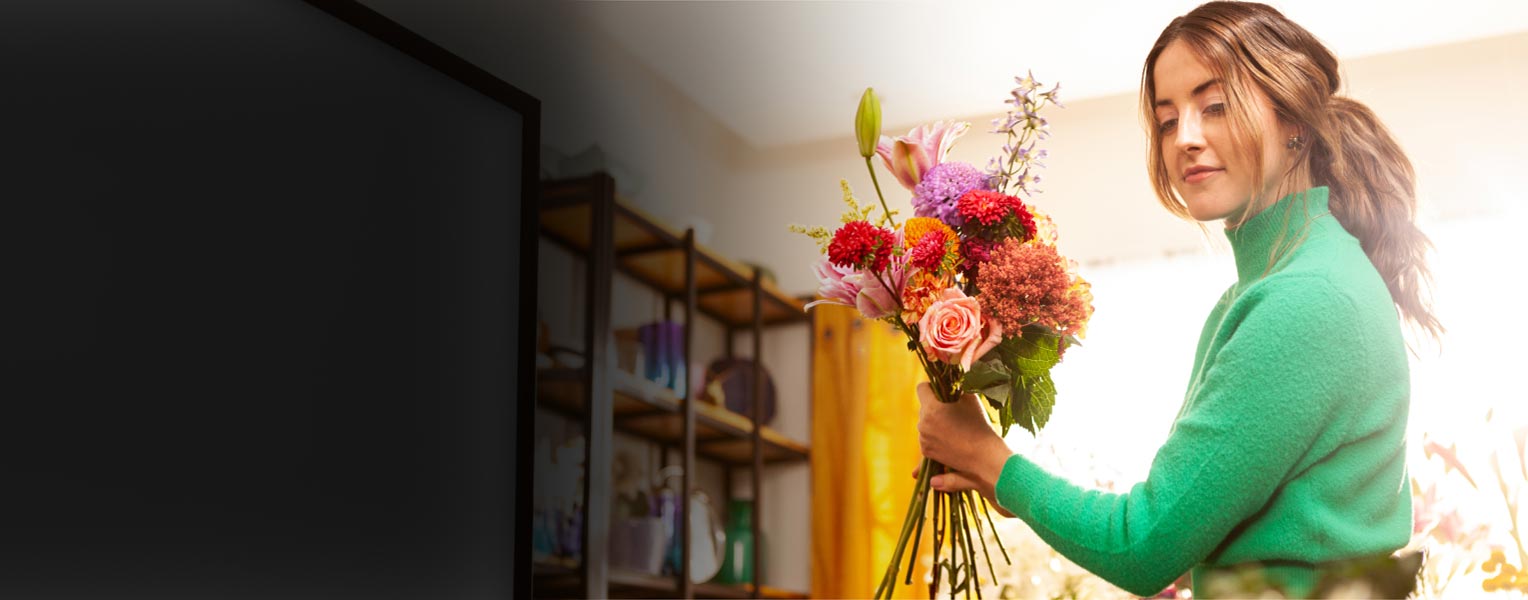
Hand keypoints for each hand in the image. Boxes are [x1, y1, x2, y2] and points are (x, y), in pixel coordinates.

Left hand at [915, 382, 1015, 516]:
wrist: (985, 457)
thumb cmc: (980, 425)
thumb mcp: (970, 398)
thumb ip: (957, 386)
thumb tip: (950, 378)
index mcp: (931, 409)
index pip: (921, 388)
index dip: (932, 386)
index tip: (943, 391)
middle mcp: (923, 424)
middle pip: (924, 406)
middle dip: (935, 406)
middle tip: (953, 410)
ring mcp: (923, 440)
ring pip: (925, 422)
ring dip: (935, 421)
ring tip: (954, 426)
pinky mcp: (926, 452)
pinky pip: (926, 437)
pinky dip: (935, 436)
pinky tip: (948, 436)